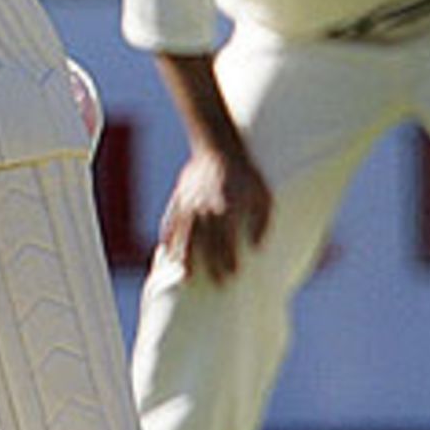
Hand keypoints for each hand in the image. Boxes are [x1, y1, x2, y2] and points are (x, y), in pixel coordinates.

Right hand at [159, 147, 272, 283]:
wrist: (218, 145)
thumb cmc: (246, 173)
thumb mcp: (263, 194)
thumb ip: (262, 222)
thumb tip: (257, 247)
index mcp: (228, 208)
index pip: (227, 240)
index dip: (229, 260)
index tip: (232, 276)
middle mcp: (206, 208)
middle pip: (204, 242)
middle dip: (208, 264)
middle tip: (213, 283)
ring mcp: (190, 202)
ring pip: (184, 235)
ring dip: (184, 256)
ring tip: (184, 275)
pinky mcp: (180, 197)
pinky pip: (171, 220)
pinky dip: (168, 236)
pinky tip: (166, 250)